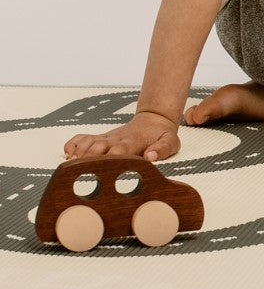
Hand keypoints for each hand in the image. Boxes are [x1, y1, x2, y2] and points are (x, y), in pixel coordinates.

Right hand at [64, 111, 180, 162]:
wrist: (154, 119)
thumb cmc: (161, 134)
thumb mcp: (170, 142)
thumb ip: (161, 149)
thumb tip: (150, 156)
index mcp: (133, 142)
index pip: (119, 150)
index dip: (111, 159)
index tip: (104, 169)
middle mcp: (117, 139)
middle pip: (99, 146)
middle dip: (90, 157)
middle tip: (80, 169)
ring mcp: (108, 137)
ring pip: (89, 142)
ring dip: (79, 152)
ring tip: (71, 165)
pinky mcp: (102, 136)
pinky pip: (83, 137)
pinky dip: (73, 144)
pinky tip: (68, 154)